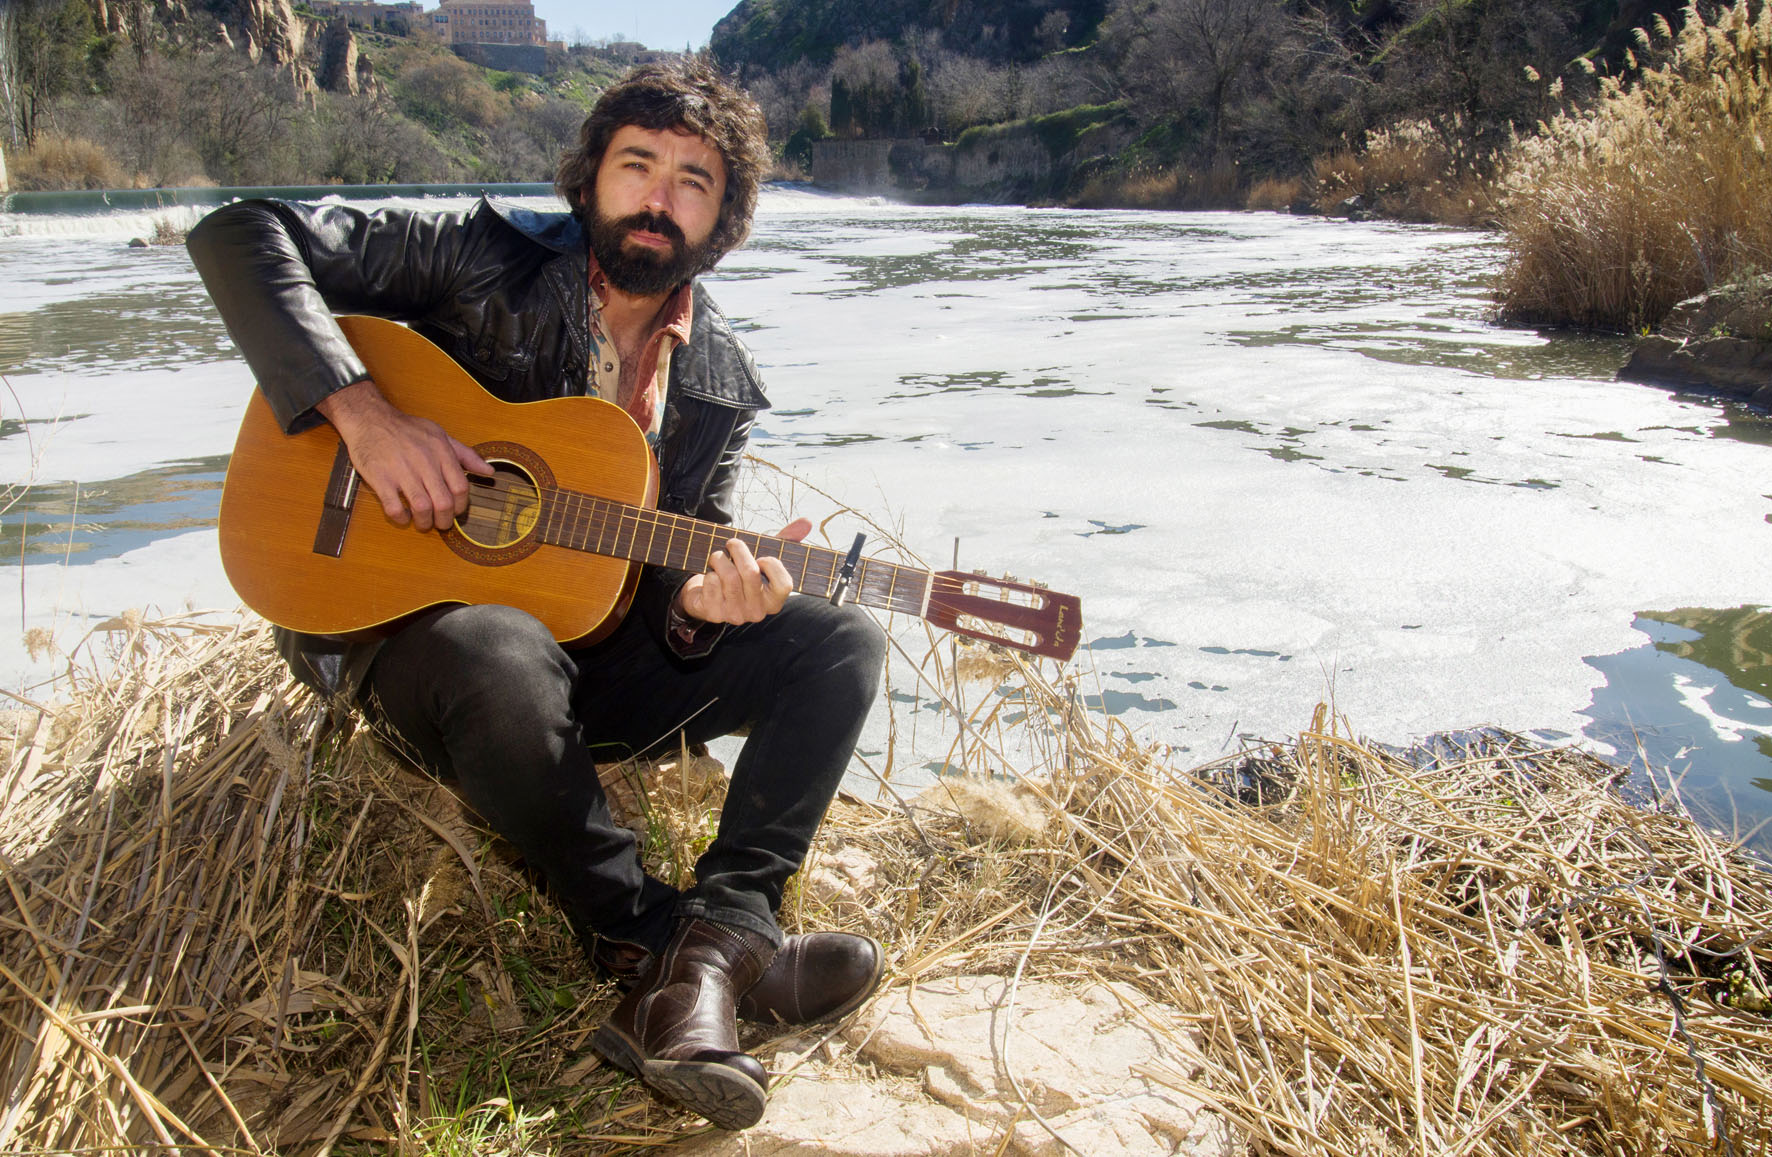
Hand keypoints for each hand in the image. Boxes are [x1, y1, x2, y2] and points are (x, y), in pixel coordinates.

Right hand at [318, 379, 492, 531]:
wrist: (370, 418)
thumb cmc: (406, 429)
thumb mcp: (440, 435)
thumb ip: (465, 455)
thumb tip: (488, 471)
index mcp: (441, 452)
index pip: (461, 487)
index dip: (461, 506)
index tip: (456, 511)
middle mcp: (424, 462)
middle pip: (444, 502)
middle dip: (445, 520)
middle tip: (441, 523)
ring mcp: (401, 471)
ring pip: (422, 508)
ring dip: (424, 523)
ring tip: (423, 523)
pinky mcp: (380, 478)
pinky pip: (394, 507)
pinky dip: (401, 518)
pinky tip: (403, 516)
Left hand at [675, 518, 812, 625]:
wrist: (707, 596)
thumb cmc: (740, 575)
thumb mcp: (763, 559)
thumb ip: (785, 541)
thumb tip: (807, 521)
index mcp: (774, 601)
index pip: (784, 584)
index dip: (771, 565)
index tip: (760, 558)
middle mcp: (757, 612)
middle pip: (751, 572)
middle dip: (739, 549)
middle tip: (732, 543)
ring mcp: (735, 615)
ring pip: (728, 575)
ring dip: (719, 558)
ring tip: (717, 557)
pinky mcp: (714, 613)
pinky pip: (711, 583)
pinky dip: (707, 572)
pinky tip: (710, 577)